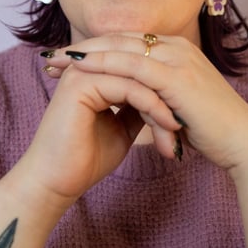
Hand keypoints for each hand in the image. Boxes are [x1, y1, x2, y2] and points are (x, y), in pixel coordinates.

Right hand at [19, 40, 183, 210]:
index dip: (165, 89)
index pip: (139, 67)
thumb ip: (139, 108)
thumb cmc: (86, 159)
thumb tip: (164, 99)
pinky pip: (128, 87)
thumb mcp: (123, 128)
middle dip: (168, 94)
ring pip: (138, 76)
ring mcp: (82, 71)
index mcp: (96, 71)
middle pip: (141, 68)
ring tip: (180, 127)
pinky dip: (152, 106)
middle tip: (190, 119)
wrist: (57, 182)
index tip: (188, 114)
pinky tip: (167, 125)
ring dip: (163, 102)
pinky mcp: (80, 84)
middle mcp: (88, 66)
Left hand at [41, 32, 247, 173]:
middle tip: (49, 56)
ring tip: (53, 61)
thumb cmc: (212, 130)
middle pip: (118, 40)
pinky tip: (79, 68)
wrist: (243, 142)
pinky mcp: (176, 76)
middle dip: (81, 47)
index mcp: (176, 52)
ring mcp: (177, 58)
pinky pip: (131, 65)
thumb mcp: (178, 104)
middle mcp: (176, 48)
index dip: (94, 49)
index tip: (65, 59)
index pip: (127, 43)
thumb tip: (136, 104)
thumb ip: (157, 96)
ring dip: (84, 52)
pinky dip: (102, 63)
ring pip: (121, 48)